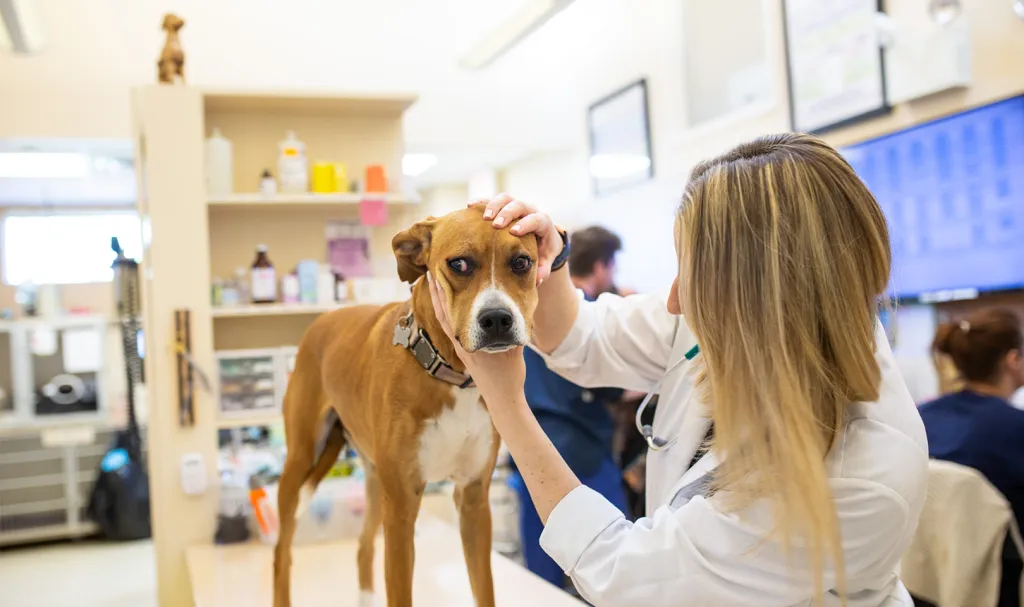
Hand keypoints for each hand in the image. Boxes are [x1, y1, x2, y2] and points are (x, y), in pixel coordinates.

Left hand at [427, 271, 527, 412]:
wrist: (503, 399)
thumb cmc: (509, 377)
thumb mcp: (513, 351)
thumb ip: (512, 331)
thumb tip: (515, 309)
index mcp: (468, 343)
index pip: (449, 315)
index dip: (442, 295)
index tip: (437, 275)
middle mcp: (461, 344)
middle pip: (443, 314)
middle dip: (437, 293)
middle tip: (433, 272)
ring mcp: (462, 348)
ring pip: (446, 320)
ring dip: (441, 302)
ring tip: (437, 283)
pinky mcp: (466, 352)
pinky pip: (453, 328)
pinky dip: (449, 313)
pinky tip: (452, 305)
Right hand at [470, 194, 561, 283]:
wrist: (544, 235)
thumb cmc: (544, 249)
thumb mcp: (547, 259)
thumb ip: (544, 268)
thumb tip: (538, 278)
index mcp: (543, 223)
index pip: (536, 220)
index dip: (526, 224)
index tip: (514, 232)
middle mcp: (530, 210)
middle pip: (519, 205)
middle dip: (507, 214)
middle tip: (495, 224)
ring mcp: (516, 205)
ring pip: (505, 199)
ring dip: (493, 205)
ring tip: (483, 217)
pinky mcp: (505, 205)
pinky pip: (493, 199)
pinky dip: (482, 201)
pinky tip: (470, 206)